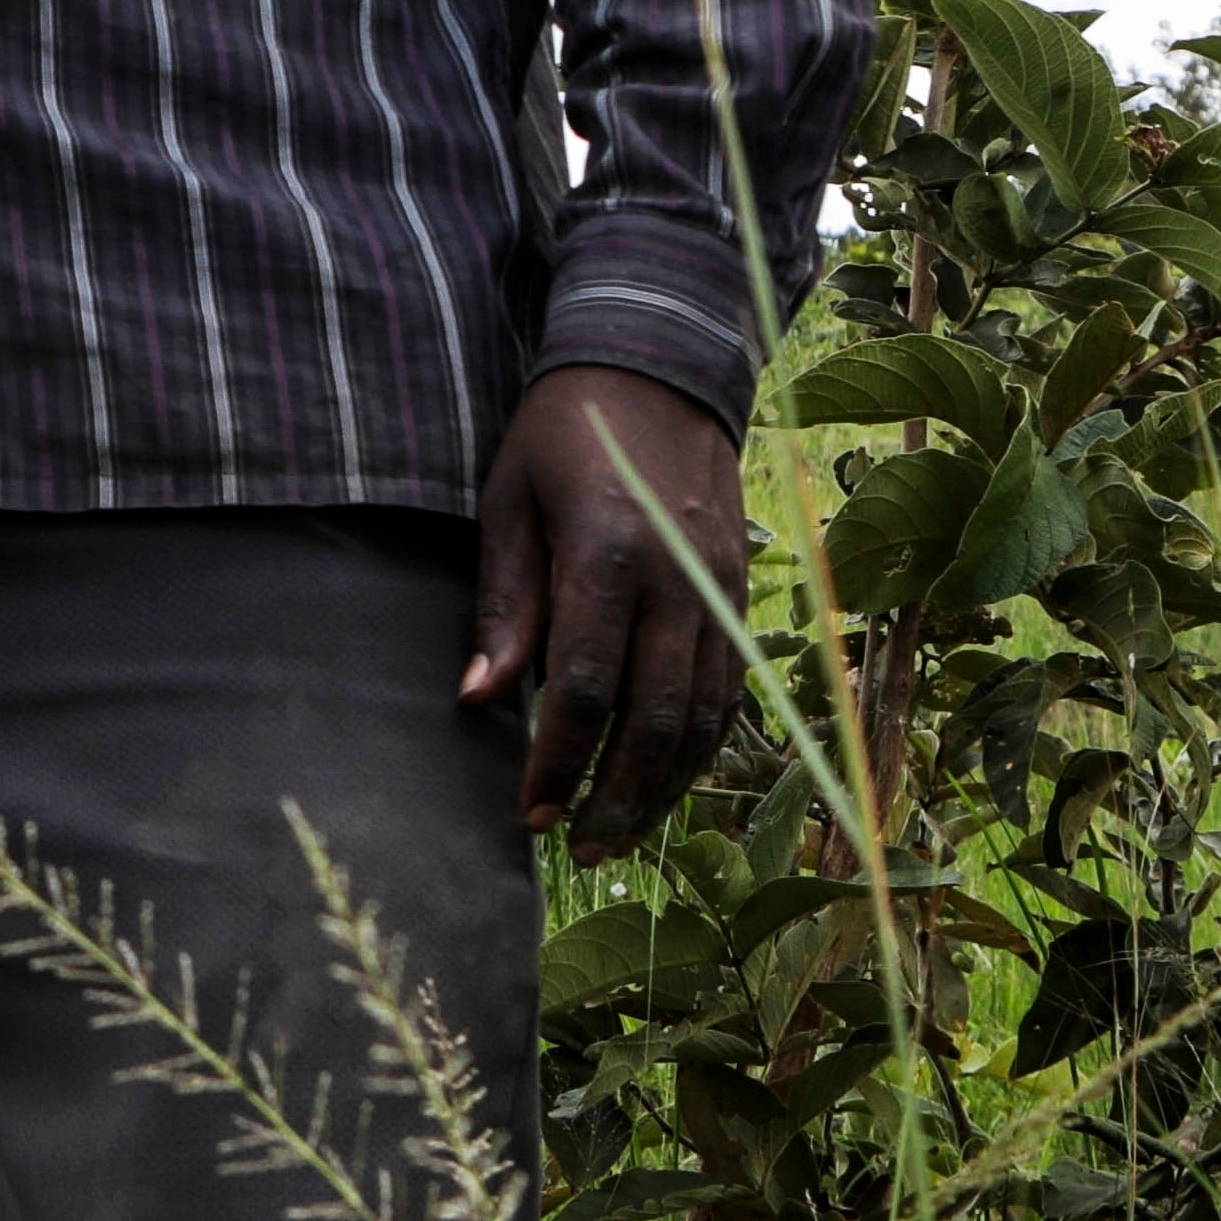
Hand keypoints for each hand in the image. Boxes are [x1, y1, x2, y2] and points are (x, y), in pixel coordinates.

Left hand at [468, 365, 752, 863]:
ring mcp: (721, 589)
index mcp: (610, 554)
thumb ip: (504, 605)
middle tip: (578, 847)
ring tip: (619, 834)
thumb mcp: (510, 503)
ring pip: (705, 717)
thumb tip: (478, 701)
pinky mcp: (743, 593)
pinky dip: (700, 747)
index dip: (558, 762)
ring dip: (663, 787)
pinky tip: (663, 780)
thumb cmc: (563, 436)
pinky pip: (729, 691)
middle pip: (656, 720)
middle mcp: (679, 580)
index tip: (528, 811)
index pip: (585, 688)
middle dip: (616, 797)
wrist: (659, 372)